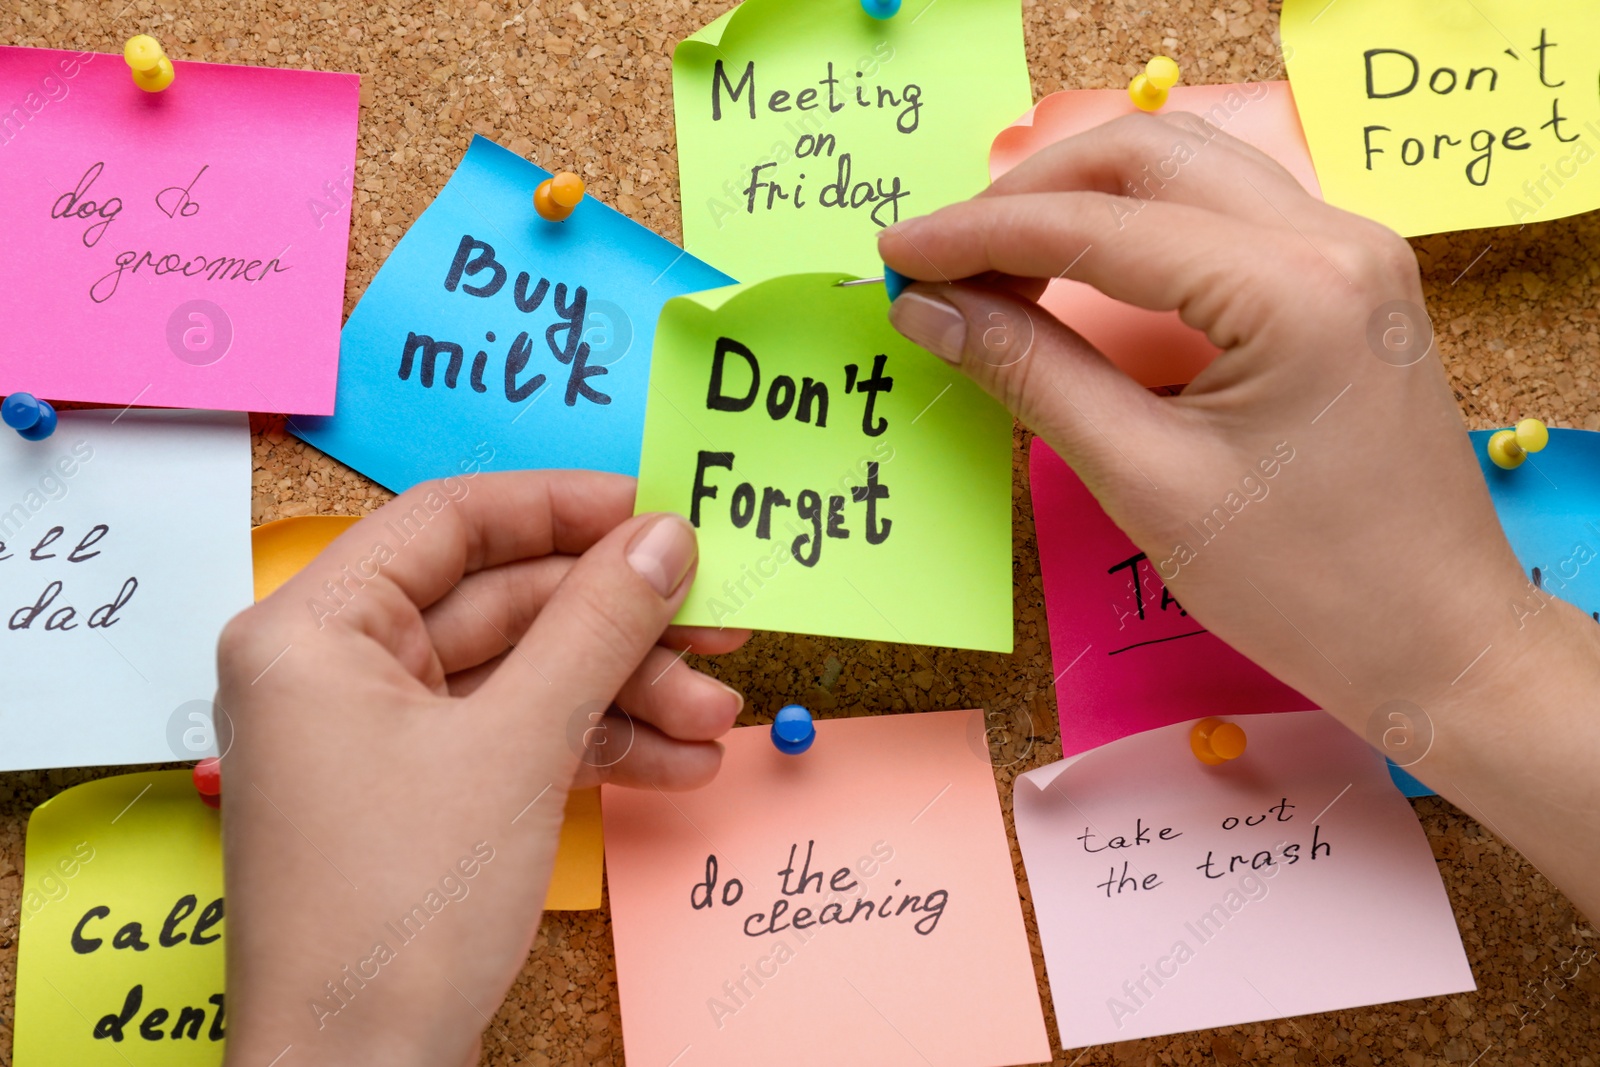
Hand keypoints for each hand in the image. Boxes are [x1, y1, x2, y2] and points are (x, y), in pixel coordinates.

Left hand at [217, 471, 747, 1066]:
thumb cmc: (399, 911)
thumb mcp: (517, 746)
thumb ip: (596, 626)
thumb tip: (665, 536)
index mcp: (314, 631)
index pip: (449, 520)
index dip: (564, 507)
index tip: (658, 509)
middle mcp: (335, 671)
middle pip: (501, 602)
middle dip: (617, 626)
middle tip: (716, 623)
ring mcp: (378, 738)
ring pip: (522, 675)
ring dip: (624, 692)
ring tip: (715, 717)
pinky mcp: (420, 797)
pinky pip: (517, 736)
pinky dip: (595, 744)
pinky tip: (678, 760)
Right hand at [880, 112, 1599, 918]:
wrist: (1438, 642)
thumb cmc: (1304, 587)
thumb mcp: (1148, 481)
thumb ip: (1033, 374)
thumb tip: (930, 310)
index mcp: (1292, 289)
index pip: (1101, 226)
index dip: (980, 234)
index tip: (896, 256)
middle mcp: (1333, 238)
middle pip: (1145, 157)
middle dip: (1027, 197)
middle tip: (940, 260)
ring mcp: (1350, 250)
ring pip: (1184, 168)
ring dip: (1080, 200)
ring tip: (993, 264)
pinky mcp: (1346, 279)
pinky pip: (1221, 213)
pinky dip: (1135, 227)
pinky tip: (1075, 273)